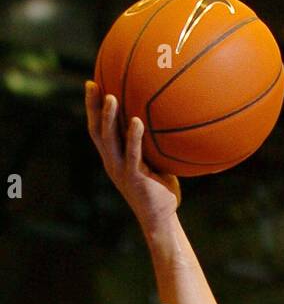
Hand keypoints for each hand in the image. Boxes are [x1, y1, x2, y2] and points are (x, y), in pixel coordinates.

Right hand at [85, 81, 180, 232]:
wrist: (161, 220)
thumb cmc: (161, 191)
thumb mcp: (155, 165)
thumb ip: (153, 146)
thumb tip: (170, 122)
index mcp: (114, 158)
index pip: (98, 129)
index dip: (93, 108)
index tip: (92, 84)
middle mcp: (112, 162)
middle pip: (96, 130)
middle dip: (93, 107)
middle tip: (92, 84)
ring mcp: (121, 170)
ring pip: (109, 140)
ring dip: (109, 118)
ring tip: (111, 97)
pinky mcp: (134, 178)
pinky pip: (132, 154)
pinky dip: (134, 137)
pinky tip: (137, 121)